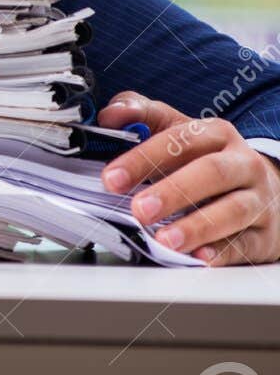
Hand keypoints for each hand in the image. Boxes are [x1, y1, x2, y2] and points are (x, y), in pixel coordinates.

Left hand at [97, 92, 279, 265]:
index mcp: (217, 135)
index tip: (112, 178)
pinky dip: (222, 252)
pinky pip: (247, 244)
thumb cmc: (209, 159)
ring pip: (233, 210)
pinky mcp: (265, 234)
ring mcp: (258, 200)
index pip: (181, 140)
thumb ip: (142, 116)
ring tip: (165, 240)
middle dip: (173, 192)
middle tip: (139, 209)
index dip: (144, 157)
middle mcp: (243, 164)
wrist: (264, 188)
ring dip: (197, 227)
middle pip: (213, 172)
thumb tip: (110, 115)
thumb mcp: (179, 131)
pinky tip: (199, 258)